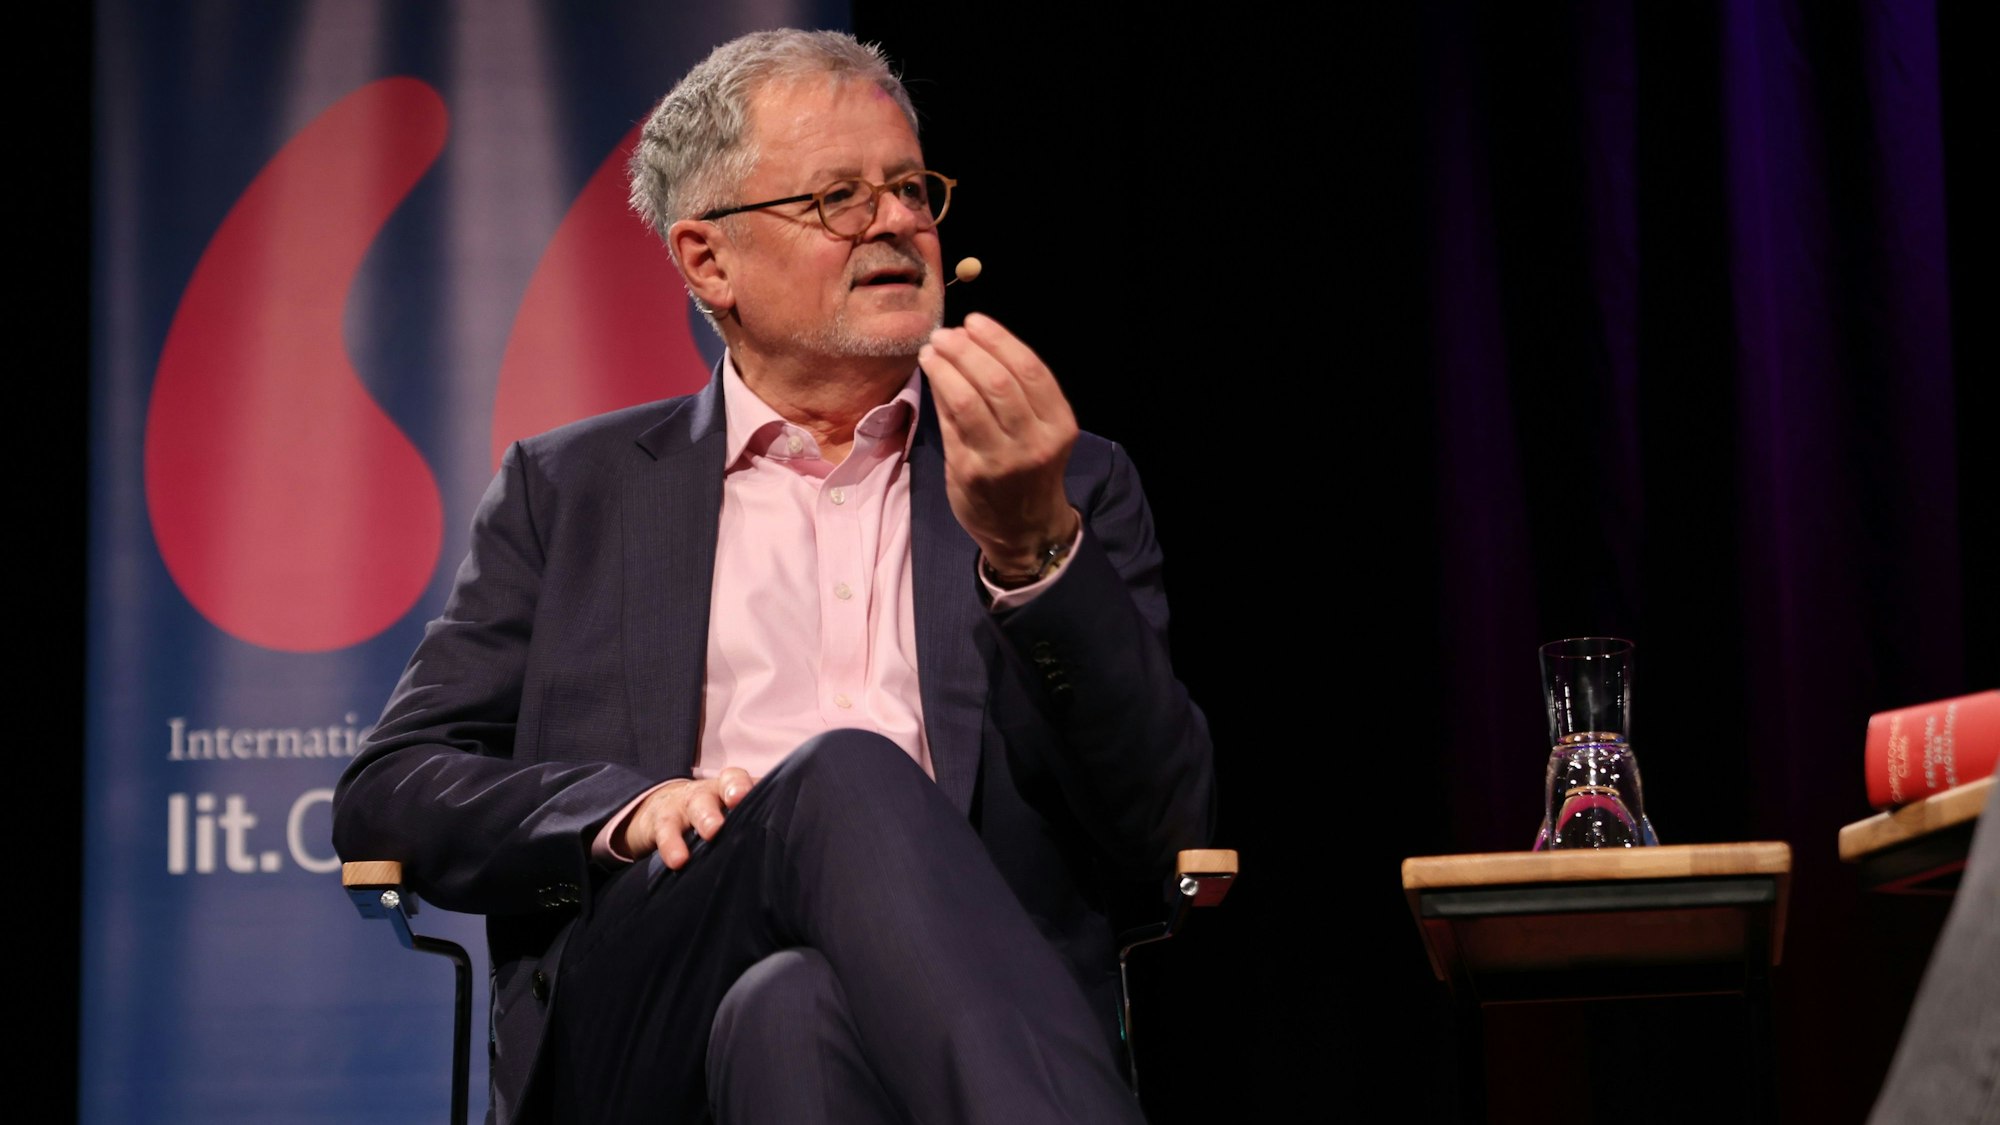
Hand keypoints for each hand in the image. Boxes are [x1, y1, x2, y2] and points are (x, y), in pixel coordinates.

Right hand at [616, 768, 756, 869]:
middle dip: (731, 792)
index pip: (738, 777)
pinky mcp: (660, 824)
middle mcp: (706, 793)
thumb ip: (754, 814)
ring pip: (693, 807)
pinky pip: (666, 833)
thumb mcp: (727, 810)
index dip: (747, 782)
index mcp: (726, 789)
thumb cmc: (707, 815)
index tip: (758, 792)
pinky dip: (672, 845)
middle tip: (739, 801)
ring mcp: (682, 807)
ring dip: (704, 817)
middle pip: (721, 786)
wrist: (656, 812)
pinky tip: (678, 861)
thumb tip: (806, 825)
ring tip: (712, 832)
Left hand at [919, 313, 1079, 573]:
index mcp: (1058, 425)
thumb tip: (968, 341)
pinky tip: (931, 375)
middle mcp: (1034, 442)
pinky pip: (950, 422)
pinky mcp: (969, 472)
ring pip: (968, 399)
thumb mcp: (1038, 431)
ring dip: (946, 366)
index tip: (973, 321)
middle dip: (966, 349)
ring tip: (933, 350)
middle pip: (998, 381)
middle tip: (945, 334)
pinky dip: (938, 391)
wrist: (1024, 530)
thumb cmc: (1029, 471)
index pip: (1029, 369)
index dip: (998, 339)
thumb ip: (1012, 390)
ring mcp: (1001, 460)